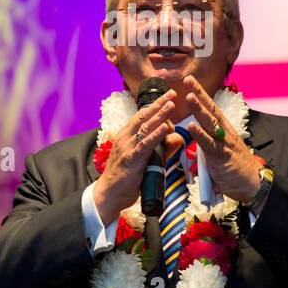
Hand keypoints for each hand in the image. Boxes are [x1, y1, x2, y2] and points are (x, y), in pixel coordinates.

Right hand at [93, 91, 176, 223]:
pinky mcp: (131, 159)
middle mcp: (125, 137)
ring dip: (160, 115)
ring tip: (171, 104)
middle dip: (159, 104)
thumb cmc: (126, 177)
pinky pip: (145, 145)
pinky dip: (155, 135)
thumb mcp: (146, 159)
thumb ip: (163, 149)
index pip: (142, 116)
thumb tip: (178, 139)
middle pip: (144, 116)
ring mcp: (127, 147)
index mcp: (126, 135)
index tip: (168, 96)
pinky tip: (164, 128)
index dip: (156, 105)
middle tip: (172, 93)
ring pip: (145, 127)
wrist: (109, 194)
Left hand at [180, 75, 261, 203]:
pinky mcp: (221, 156)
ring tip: (188, 97)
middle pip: (211, 109)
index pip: (211, 108)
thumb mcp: (221, 149)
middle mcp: (225, 132)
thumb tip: (196, 134)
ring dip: (199, 110)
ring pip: (210, 123)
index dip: (201, 94)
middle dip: (199, 94)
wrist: (251, 184)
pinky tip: (191, 125)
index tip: (190, 81)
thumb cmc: (235, 167)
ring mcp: (223, 143)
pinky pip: (209, 143)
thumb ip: (208, 140)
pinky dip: (200, 134)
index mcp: (224, 129)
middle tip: (188, 80)